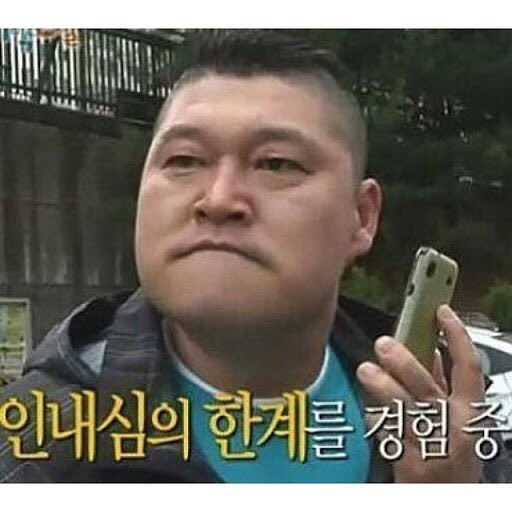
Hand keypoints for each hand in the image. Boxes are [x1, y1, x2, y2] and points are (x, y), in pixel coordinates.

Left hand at [356, 304, 484, 482]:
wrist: (451, 501)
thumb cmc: (455, 456)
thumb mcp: (461, 420)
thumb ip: (447, 386)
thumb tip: (436, 351)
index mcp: (470, 413)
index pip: (470, 368)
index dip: (458, 337)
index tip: (442, 313)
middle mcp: (453, 428)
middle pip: (428, 388)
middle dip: (404, 362)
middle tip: (383, 344)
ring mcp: (432, 447)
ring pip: (404, 409)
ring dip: (382, 387)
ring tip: (366, 370)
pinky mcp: (410, 464)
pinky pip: (388, 433)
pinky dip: (376, 418)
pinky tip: (369, 410)